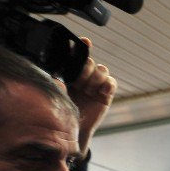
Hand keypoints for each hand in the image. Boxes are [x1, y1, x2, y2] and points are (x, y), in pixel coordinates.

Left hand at [67, 37, 116, 154]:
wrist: (73, 130)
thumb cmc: (62, 111)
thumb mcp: (57, 93)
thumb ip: (58, 81)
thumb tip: (58, 75)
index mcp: (70, 72)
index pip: (77, 55)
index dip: (82, 45)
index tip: (85, 40)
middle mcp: (84, 76)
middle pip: (90, 61)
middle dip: (84, 70)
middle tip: (78, 82)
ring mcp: (96, 84)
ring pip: (102, 70)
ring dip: (95, 79)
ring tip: (88, 91)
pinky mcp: (106, 94)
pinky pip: (112, 83)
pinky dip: (108, 85)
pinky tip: (100, 93)